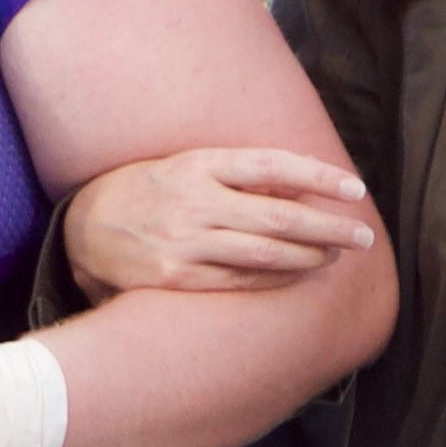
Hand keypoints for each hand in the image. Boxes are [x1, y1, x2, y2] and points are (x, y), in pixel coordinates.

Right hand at [61, 144, 375, 297]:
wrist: (83, 227)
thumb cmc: (145, 192)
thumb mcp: (185, 166)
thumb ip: (237, 174)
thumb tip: (299, 182)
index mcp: (199, 165)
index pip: (272, 166)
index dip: (318, 177)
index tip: (355, 189)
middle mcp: (194, 202)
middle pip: (277, 215)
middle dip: (327, 227)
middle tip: (363, 236)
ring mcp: (185, 242)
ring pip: (263, 253)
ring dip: (308, 256)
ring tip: (336, 256)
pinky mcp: (176, 277)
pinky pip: (238, 281)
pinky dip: (275, 280)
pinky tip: (298, 276)